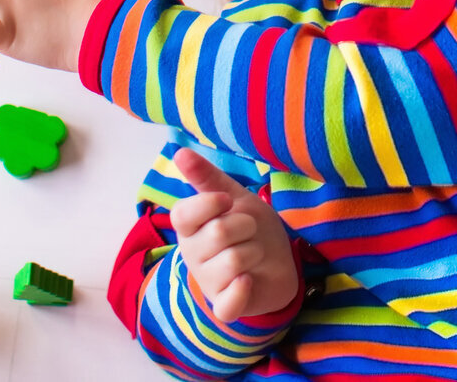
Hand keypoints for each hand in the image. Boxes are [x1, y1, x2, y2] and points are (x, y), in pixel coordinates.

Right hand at [170, 148, 299, 322]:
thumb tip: (179, 152)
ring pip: (234, 261)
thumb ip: (206, 177)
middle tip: (249, 230)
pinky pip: (229, 303)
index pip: (183, 214)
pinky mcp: (225, 306)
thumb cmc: (249, 226)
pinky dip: (242, 290)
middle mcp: (193, 255)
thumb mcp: (232, 195)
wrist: (277, 260)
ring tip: (254, 251)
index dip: (210, 203)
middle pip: (219, 233)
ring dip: (255, 251)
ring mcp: (207, 282)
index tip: (227, 201)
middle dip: (246, 226)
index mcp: (189, 227)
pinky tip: (248, 280)